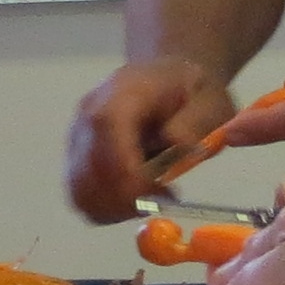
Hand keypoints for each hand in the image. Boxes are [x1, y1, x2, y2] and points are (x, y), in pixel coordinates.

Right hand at [66, 57, 237, 220]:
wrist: (164, 76)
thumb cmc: (189, 90)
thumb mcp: (209, 99)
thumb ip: (195, 121)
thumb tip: (176, 144)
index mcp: (122, 95)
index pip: (109, 136)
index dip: (131, 175)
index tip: (165, 193)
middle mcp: (88, 116)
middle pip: (89, 172)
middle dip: (127, 199)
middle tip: (164, 199)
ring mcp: (77, 137)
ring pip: (80, 191)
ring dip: (117, 208)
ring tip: (151, 199)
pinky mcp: (76, 156)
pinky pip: (80, 194)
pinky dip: (107, 207)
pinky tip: (135, 198)